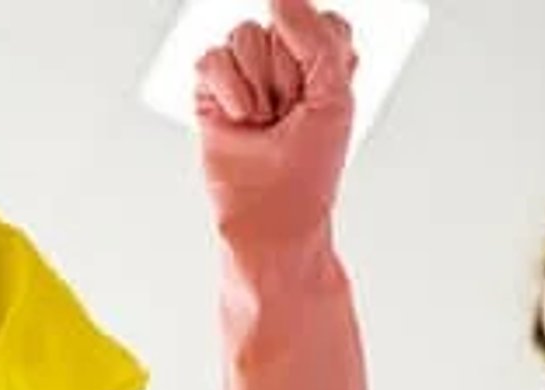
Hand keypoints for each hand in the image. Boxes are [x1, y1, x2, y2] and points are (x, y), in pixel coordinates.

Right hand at [196, 0, 357, 256]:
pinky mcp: (211, 87)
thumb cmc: (309, 165)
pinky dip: (229, 89)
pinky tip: (241, 118)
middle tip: (288, 115)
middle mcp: (284, 57)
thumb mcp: (333, 96)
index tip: (318, 99)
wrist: (270, 214)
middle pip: (280, 24)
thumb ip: (316, 36)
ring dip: (257, 86)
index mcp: (323, 57)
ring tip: (263, 120)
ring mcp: (246, 70)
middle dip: (286, 76)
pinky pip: (213, 58)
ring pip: (245, 35)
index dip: (318, 57)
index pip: (320, 20)